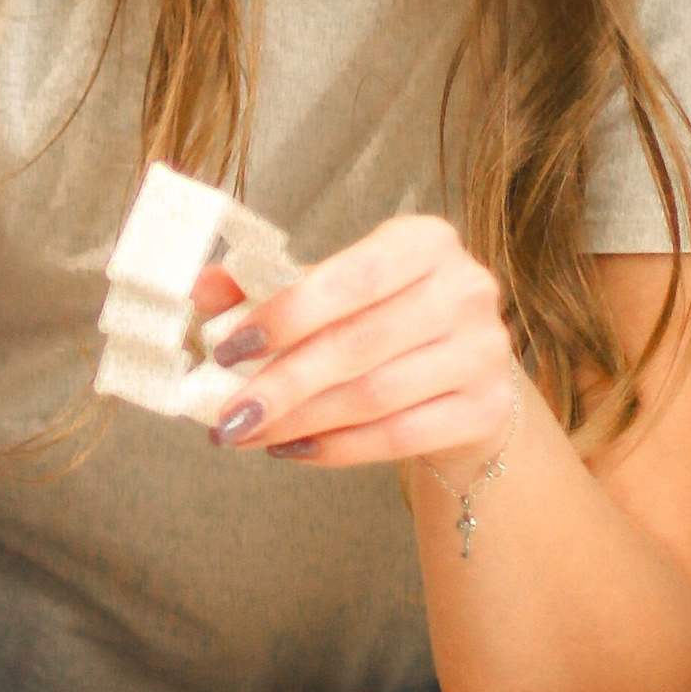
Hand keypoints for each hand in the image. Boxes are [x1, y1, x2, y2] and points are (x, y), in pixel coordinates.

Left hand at [197, 212, 520, 484]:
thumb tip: (203, 287)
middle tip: (227, 413)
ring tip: (247, 434)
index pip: (350, 277)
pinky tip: (292, 450)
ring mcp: (484, 351)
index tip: (226, 346)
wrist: (467, 379)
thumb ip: (267, 284)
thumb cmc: (386, 322)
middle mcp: (465, 289)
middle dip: (280, 383)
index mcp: (425, 241)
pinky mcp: (487, 408)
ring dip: (299, 421)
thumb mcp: (334, 291)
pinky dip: (337, 448)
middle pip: (357, 345)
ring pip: (374, 396)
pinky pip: (398, 436)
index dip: (285, 314)